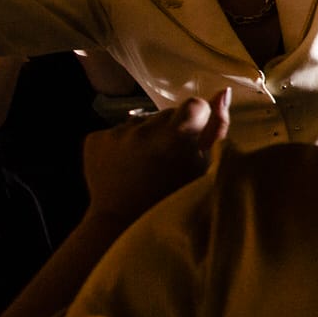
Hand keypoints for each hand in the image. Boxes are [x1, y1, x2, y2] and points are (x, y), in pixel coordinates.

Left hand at [82, 90, 230, 227]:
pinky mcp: (94, 139)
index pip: (194, 105)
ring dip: (147, 136)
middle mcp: (143, 129)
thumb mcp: (204, 168)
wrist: (122, 223)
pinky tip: (126, 166)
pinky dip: (122, 144)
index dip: (197, 120)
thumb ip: (216, 129)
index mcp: (176, 137)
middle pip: (167, 114)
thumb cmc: (173, 199)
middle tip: (168, 160)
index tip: (193, 140)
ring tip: (146, 165)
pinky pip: (117, 131)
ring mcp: (116, 134)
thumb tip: (223, 92)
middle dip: (171, 130)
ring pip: (142, 122)